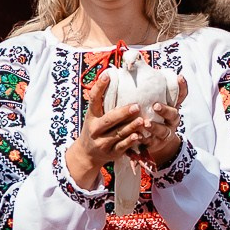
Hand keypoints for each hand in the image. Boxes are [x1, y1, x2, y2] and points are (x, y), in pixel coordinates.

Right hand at [63, 73, 144, 188]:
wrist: (87, 154)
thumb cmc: (96, 128)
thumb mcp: (94, 115)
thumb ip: (104, 102)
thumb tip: (114, 76)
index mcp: (91, 116)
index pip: (94, 99)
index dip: (99, 87)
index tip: (107, 75)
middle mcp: (95, 129)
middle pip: (109, 120)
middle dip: (123, 113)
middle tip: (136, 106)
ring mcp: (102, 142)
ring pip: (118, 133)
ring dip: (131, 127)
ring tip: (142, 120)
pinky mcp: (111, 152)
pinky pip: (122, 146)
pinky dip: (131, 141)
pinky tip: (139, 135)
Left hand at [134, 75, 187, 167]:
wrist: (156, 141)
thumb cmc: (151, 114)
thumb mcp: (151, 100)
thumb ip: (145, 86)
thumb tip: (129, 60)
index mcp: (172, 106)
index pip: (181, 95)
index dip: (182, 87)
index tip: (180, 77)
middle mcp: (172, 119)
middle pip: (173, 114)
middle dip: (165, 110)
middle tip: (156, 105)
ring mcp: (166, 132)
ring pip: (163, 130)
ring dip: (155, 127)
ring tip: (145, 123)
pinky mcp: (157, 144)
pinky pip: (152, 143)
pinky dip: (146, 140)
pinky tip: (138, 137)